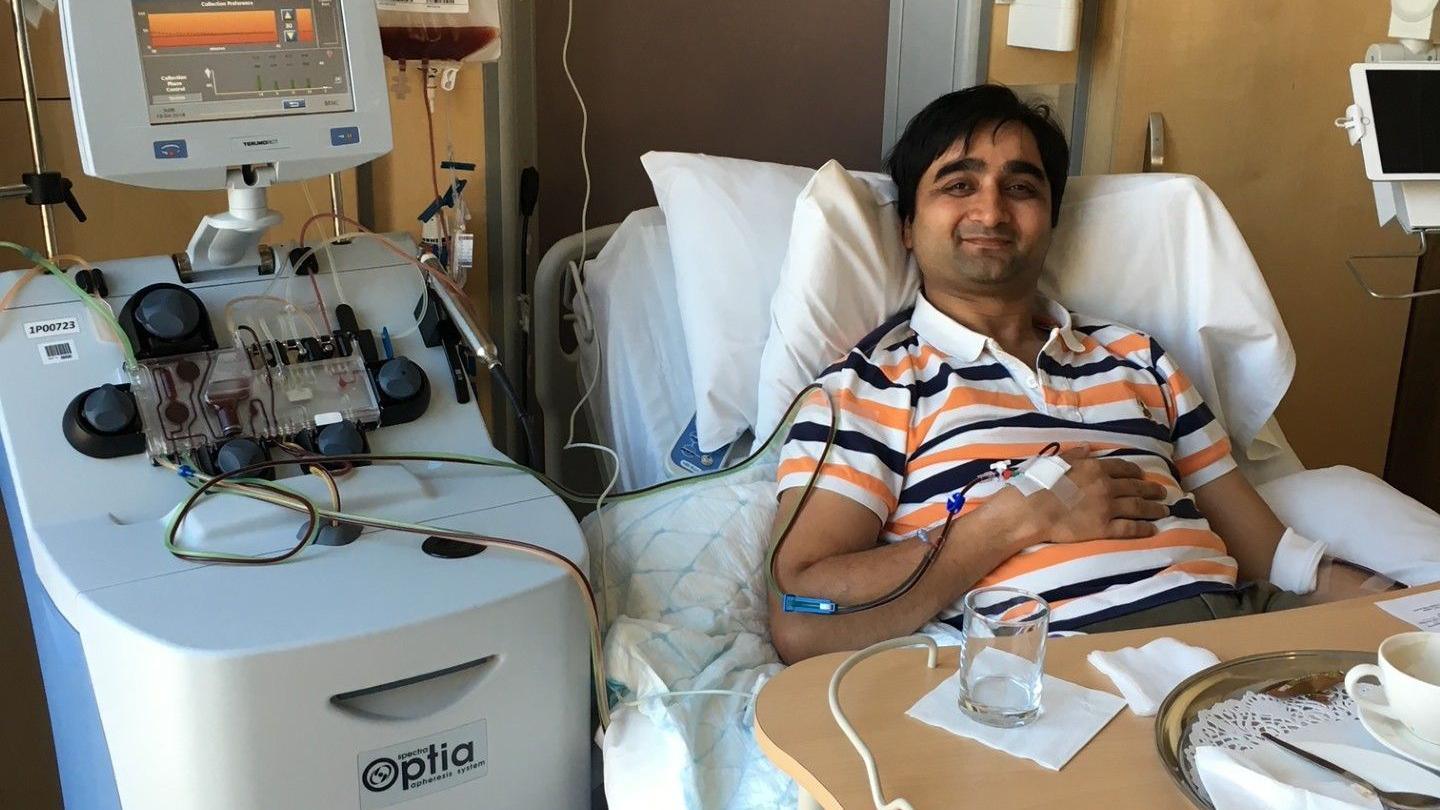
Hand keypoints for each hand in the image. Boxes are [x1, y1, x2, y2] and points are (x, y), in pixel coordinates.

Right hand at [985, 445, 1169, 546]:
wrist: (1032, 510)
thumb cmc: (1039, 483)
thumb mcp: (1056, 461)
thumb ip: (1075, 455)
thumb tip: (1087, 448)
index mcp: (1096, 468)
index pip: (1122, 468)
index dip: (1135, 472)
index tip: (1142, 475)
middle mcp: (1107, 486)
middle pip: (1136, 487)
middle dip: (1151, 489)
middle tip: (1162, 492)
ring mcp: (1108, 508)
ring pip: (1138, 507)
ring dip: (1154, 508)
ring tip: (1164, 510)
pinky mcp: (1105, 528)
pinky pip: (1130, 528)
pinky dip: (1143, 528)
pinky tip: (1152, 529)